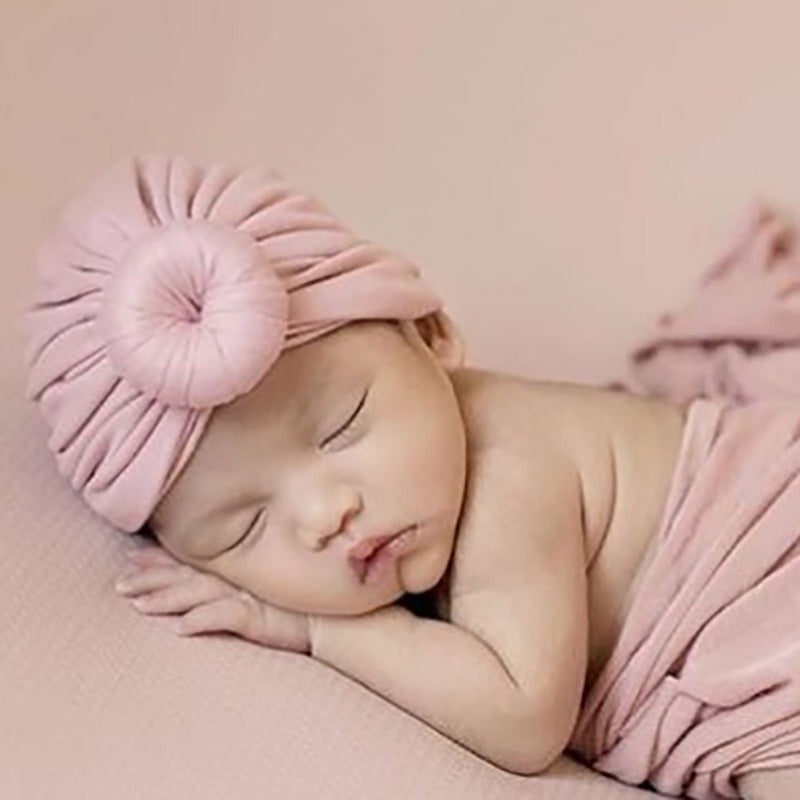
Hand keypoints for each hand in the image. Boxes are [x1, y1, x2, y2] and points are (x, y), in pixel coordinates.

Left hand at [115, 544, 310, 653]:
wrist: (340, 616)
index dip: (162, 559)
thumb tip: (212, 586)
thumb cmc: (307, 600)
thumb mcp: (271, 585)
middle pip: (187, 576)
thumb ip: (246, 580)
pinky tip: (180, 628)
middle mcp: (239, 579)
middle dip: (151, 577)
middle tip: (119, 581)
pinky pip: (226, 617)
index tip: (133, 556)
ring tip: (137, 604)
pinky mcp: (259, 618)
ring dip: (167, 598)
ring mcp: (248, 597)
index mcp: (239, 570)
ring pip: (197, 594)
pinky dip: (203, 621)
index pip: (194, 562)